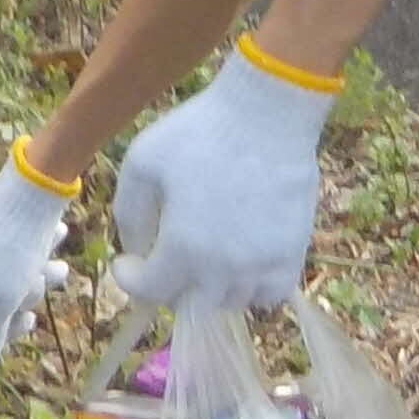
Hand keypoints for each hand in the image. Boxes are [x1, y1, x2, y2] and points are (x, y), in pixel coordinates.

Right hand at [0, 147, 73, 377]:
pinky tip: (53, 249)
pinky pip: (3, 265)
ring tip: (55, 270)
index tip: (6, 342)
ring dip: (30, 287)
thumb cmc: (16, 245)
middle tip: (36, 309)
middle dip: (12, 311)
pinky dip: (29, 264)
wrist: (37, 181)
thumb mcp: (3, 299)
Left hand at [109, 45, 337, 311]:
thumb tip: (135, 250)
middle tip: (165, 258)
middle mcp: (224, 269)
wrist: (268, 112)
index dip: (131, 279)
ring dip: (210, 289)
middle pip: (189, 306)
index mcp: (183, 248)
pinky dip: (252, 290)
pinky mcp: (292, 254)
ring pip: (229, 304)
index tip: (126, 262)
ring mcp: (262, 265)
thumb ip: (128, 214)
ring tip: (204, 259)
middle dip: (169, 285)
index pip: (149, 292)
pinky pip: (269, 295)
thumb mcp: (142, 162)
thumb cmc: (201, 131)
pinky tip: (242, 265)